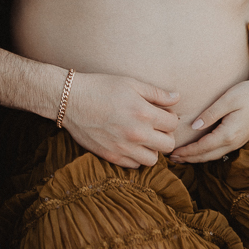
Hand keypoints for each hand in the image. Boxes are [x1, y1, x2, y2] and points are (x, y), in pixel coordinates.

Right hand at [63, 73, 179, 167]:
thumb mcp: (130, 83)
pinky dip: (135, 156)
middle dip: (165, 135)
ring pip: (153, 160)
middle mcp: (136, 134)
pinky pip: (134, 165)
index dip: (169, 117)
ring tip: (143, 137)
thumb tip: (177, 97)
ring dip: (152, 149)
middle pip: (168, 145)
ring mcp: (123, 148)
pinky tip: (129, 143)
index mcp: (144, 113)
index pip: (173, 124)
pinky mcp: (111, 157)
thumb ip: (156, 93)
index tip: (160, 113)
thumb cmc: (101, 87)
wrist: (70, 100)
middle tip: (155, 127)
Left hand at [169, 71, 248, 164]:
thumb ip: (210, 114)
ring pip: (214, 155)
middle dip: (189, 158)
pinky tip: (201, 150)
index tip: (171, 153)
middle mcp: (233, 142)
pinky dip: (207, 153)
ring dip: (198, 157)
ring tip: (183, 157)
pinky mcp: (241, 138)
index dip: (186, 152)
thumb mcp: (228, 99)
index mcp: (228, 134)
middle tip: (172, 158)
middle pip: (207, 156)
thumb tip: (194, 126)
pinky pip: (220, 151)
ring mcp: (238, 142)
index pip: (202, 148)